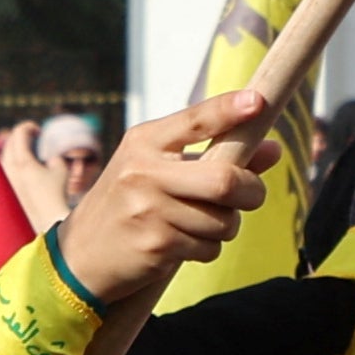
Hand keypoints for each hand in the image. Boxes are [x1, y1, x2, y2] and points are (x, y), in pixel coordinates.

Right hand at [59, 89, 271, 306]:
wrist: (82, 253)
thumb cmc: (129, 202)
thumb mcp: (159, 168)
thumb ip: (213, 156)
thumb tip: (273, 149)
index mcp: (144, 142)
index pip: (195, 119)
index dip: (229, 110)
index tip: (258, 101)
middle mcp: (144, 172)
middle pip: (224, 179)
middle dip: (251, 191)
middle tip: (251, 195)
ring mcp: (148, 210)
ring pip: (223, 220)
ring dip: (225, 226)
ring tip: (200, 223)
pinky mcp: (155, 246)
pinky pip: (209, 248)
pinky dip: (207, 248)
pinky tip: (182, 243)